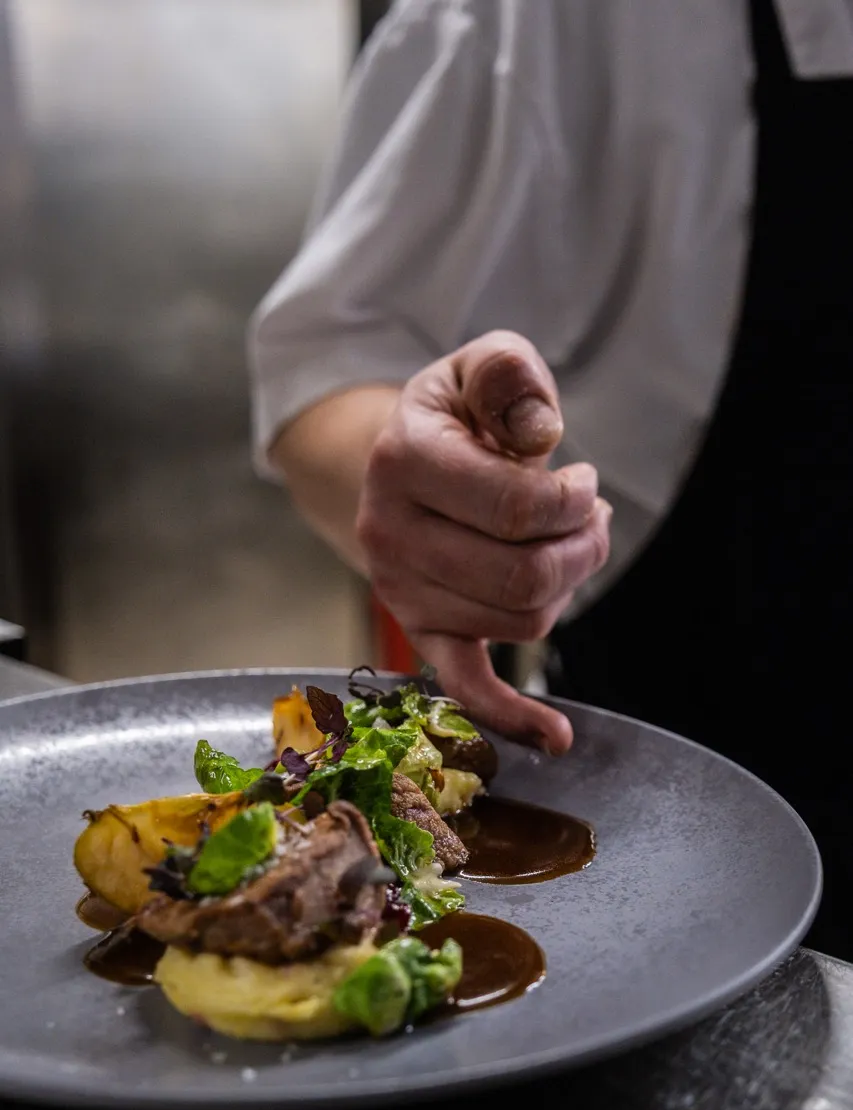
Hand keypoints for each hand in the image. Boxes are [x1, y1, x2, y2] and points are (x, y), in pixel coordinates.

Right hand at [356, 331, 610, 751]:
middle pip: (526, 574)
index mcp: (403, 462)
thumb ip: (510, 377)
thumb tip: (541, 434)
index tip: (583, 482)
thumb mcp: (478, 367)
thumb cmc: (454, 418)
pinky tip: (556, 736)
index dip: (575, 501)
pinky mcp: (420, 631)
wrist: (399, 465)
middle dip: (584, 546)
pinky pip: (465, 686)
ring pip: (524, 619)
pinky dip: (512, 716)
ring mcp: (402, 592)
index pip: (517, 509)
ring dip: (570, 584)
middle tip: (593, 519)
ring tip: (571, 545)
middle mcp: (390, 535)